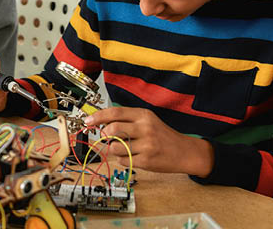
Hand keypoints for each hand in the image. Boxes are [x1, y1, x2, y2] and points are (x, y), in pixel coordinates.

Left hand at [84, 107, 214, 176]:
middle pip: (112, 129)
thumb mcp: (148, 121)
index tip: (88, 121)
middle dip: (104, 134)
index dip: (98, 117)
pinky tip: (132, 156)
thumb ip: (127, 120)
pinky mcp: (146, 160)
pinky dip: (122, 159)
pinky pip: (123, 160)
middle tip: (106, 137)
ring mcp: (146, 145)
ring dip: (114, 149)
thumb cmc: (162, 136)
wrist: (184, 152)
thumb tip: (101, 123)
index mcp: (143, 115)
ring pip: (115, 147)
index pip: (115, 113)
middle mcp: (145, 128)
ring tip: (123, 148)